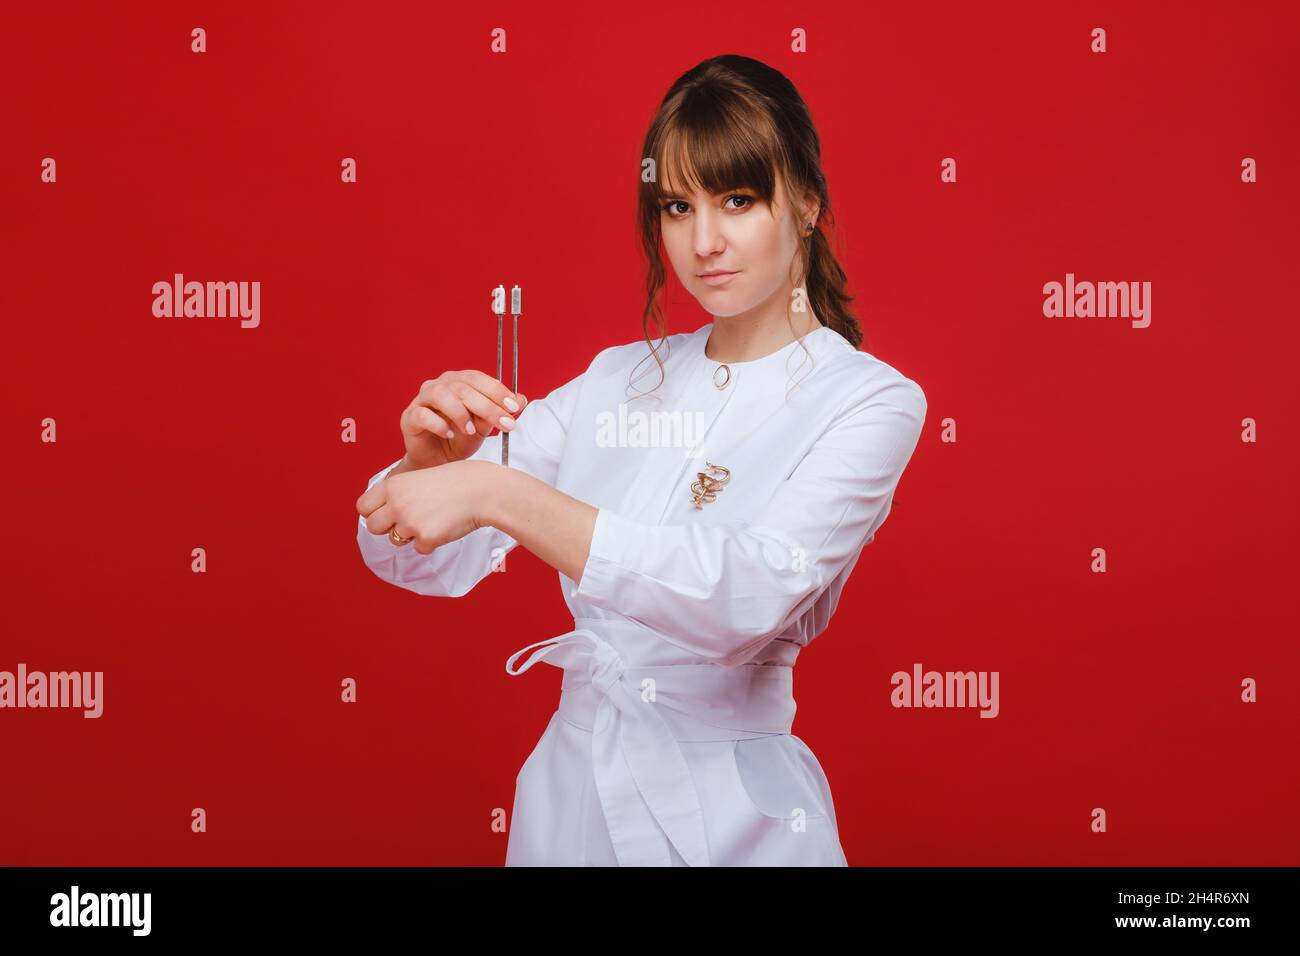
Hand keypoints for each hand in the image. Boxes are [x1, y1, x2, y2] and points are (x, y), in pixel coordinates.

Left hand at [356, 459, 496, 553]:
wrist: (482, 490)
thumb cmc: (456, 481)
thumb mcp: (420, 477)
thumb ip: (399, 493)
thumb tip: (383, 512)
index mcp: (394, 486)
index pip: (362, 506)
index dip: (372, 512)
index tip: (384, 513)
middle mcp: (397, 504)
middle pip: (373, 527)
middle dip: (388, 527)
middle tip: (408, 520)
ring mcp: (410, 522)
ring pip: (396, 540)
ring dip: (410, 535)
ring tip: (432, 518)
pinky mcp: (426, 538)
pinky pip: (419, 548)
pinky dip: (431, 542)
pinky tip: (445, 525)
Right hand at [399, 371, 527, 469]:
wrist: (438, 464)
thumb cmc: (460, 440)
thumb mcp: (485, 426)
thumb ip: (500, 411)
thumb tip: (521, 399)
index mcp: (458, 382)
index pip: (478, 379)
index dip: (497, 391)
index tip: (514, 407)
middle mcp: (439, 386)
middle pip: (463, 387)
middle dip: (487, 406)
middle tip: (504, 424)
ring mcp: (421, 401)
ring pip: (441, 395)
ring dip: (461, 413)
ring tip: (471, 431)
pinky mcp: (409, 418)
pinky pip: (422, 415)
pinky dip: (439, 424)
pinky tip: (450, 434)